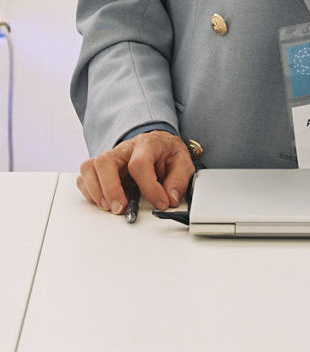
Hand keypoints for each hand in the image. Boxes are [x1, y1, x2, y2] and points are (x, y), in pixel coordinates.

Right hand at [77, 132, 194, 214]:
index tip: (160, 203)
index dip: (149, 187)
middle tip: (120, 208)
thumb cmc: (167, 154)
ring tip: (111, 207)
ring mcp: (110, 157)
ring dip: (96, 192)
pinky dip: (89, 192)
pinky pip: (84, 178)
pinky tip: (103, 202)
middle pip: (105, 162)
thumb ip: (179, 180)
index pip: (140, 163)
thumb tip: (170, 198)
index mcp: (147, 144)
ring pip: (90, 168)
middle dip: (110, 189)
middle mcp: (124, 149)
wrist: (159, 146)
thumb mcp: (182, 162)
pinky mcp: (99, 169)